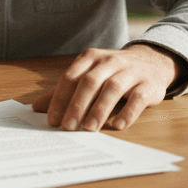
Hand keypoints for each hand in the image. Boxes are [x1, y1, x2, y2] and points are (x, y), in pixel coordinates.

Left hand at [32, 44, 181, 131]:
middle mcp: (110, 61)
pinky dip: (127, 112)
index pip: (71, 78)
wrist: (151, 62)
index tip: (52, 120)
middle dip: (77, 105)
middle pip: (89, 82)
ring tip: (89, 129)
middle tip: (68, 127)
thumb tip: (36, 107)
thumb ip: (65, 91)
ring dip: (99, 109)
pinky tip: (117, 125)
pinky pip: (138, 98)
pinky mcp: (148, 84)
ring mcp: (130, 71)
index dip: (60, 99)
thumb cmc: (113, 73)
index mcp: (90, 58)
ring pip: (112, 88)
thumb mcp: (88, 76)